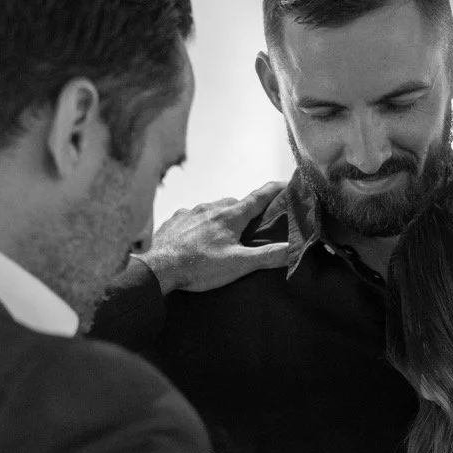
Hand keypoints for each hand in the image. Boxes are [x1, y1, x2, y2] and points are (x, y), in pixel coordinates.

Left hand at [137, 182, 288, 293]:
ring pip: (214, 209)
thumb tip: (294, 248)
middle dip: (247, 211)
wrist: (158, 269)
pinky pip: (193, 217)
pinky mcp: (175, 221)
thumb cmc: (200, 266)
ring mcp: (191, 212)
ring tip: (224, 238)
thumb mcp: (239, 264)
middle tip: (254, 226)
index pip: (259, 196)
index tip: (288, 184)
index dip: (276, 189)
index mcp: (230, 216)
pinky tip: (199, 240)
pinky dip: (201, 224)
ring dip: (223, 218)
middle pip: (236, 204)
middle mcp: (211, 208)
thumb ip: (269, 256)